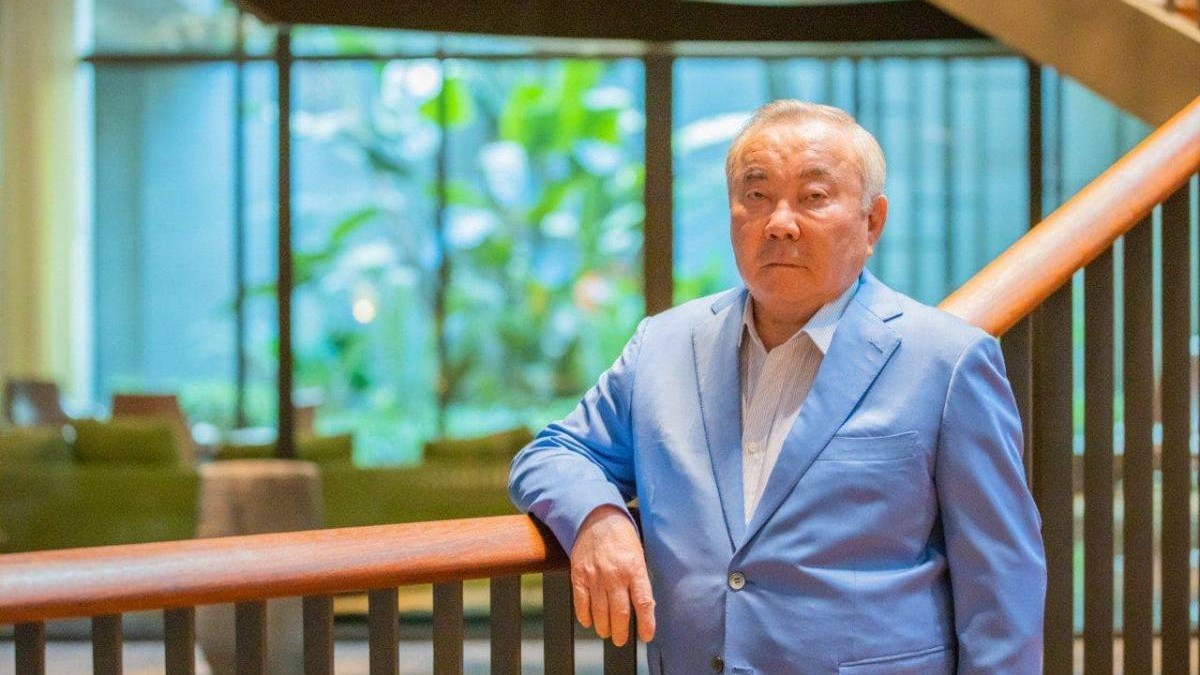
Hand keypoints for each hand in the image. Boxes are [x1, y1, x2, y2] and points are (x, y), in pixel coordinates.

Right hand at [570, 505, 656, 645]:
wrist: (597, 518)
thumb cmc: (622, 538)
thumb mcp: (639, 555)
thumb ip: (640, 580)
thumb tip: (645, 609)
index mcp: (635, 568)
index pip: (643, 603)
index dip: (646, 623)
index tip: (646, 636)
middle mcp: (615, 574)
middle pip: (620, 612)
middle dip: (621, 632)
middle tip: (621, 640)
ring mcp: (595, 575)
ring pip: (600, 611)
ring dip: (603, 627)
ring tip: (606, 633)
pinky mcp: (578, 574)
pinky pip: (581, 602)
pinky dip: (585, 616)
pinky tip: (589, 621)